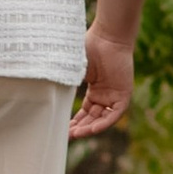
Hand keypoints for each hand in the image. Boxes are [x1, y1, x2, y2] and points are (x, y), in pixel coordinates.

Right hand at [70, 22, 133, 137]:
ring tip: (76, 134)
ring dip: (90, 128)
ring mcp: (114, 96)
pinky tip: (92, 129)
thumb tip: (48, 93)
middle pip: (92, 118)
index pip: (84, 111)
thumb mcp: (75, 68)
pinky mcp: (124, 95)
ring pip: (102, 119)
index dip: (74, 121)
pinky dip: (104, 123)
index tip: (62, 130)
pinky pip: (114, 114)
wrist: (108, 36)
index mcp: (94, 89)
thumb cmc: (90, 46)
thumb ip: (66, 81)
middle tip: (66, 137)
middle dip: (80, 128)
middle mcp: (104, 95)